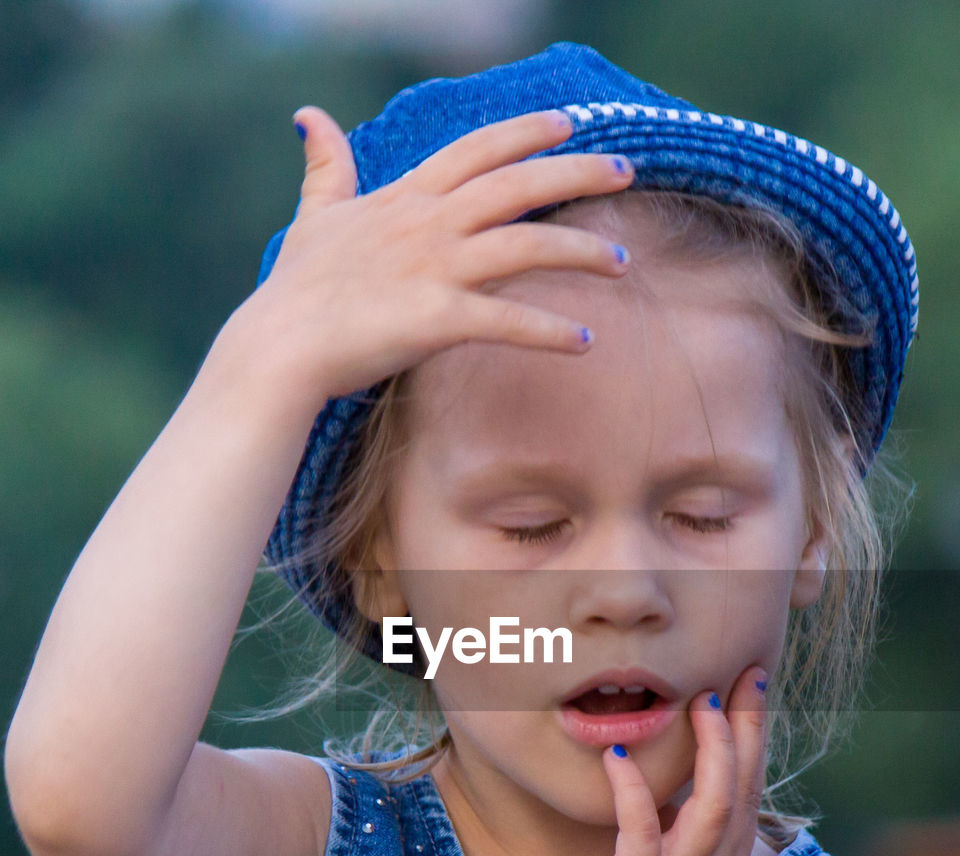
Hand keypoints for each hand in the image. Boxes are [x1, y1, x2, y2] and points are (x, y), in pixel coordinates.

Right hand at [243, 106, 634, 398]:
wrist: (280, 346)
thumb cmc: (296, 290)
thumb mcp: (314, 217)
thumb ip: (325, 169)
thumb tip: (310, 117)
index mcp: (406, 198)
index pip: (477, 151)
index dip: (525, 132)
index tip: (568, 122)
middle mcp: (429, 224)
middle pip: (519, 185)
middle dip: (578, 173)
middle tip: (627, 169)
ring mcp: (436, 269)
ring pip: (528, 247)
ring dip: (583, 252)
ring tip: (624, 262)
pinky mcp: (438, 320)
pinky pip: (509, 323)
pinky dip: (551, 332)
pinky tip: (585, 341)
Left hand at [561, 665, 768, 855]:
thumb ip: (686, 841)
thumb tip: (670, 788)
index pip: (749, 787)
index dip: (753, 734)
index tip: (751, 686)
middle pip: (742, 786)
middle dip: (747, 726)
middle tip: (747, 673)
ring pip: (709, 806)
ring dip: (709, 751)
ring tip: (701, 703)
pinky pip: (640, 836)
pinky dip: (632, 793)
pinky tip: (616, 757)